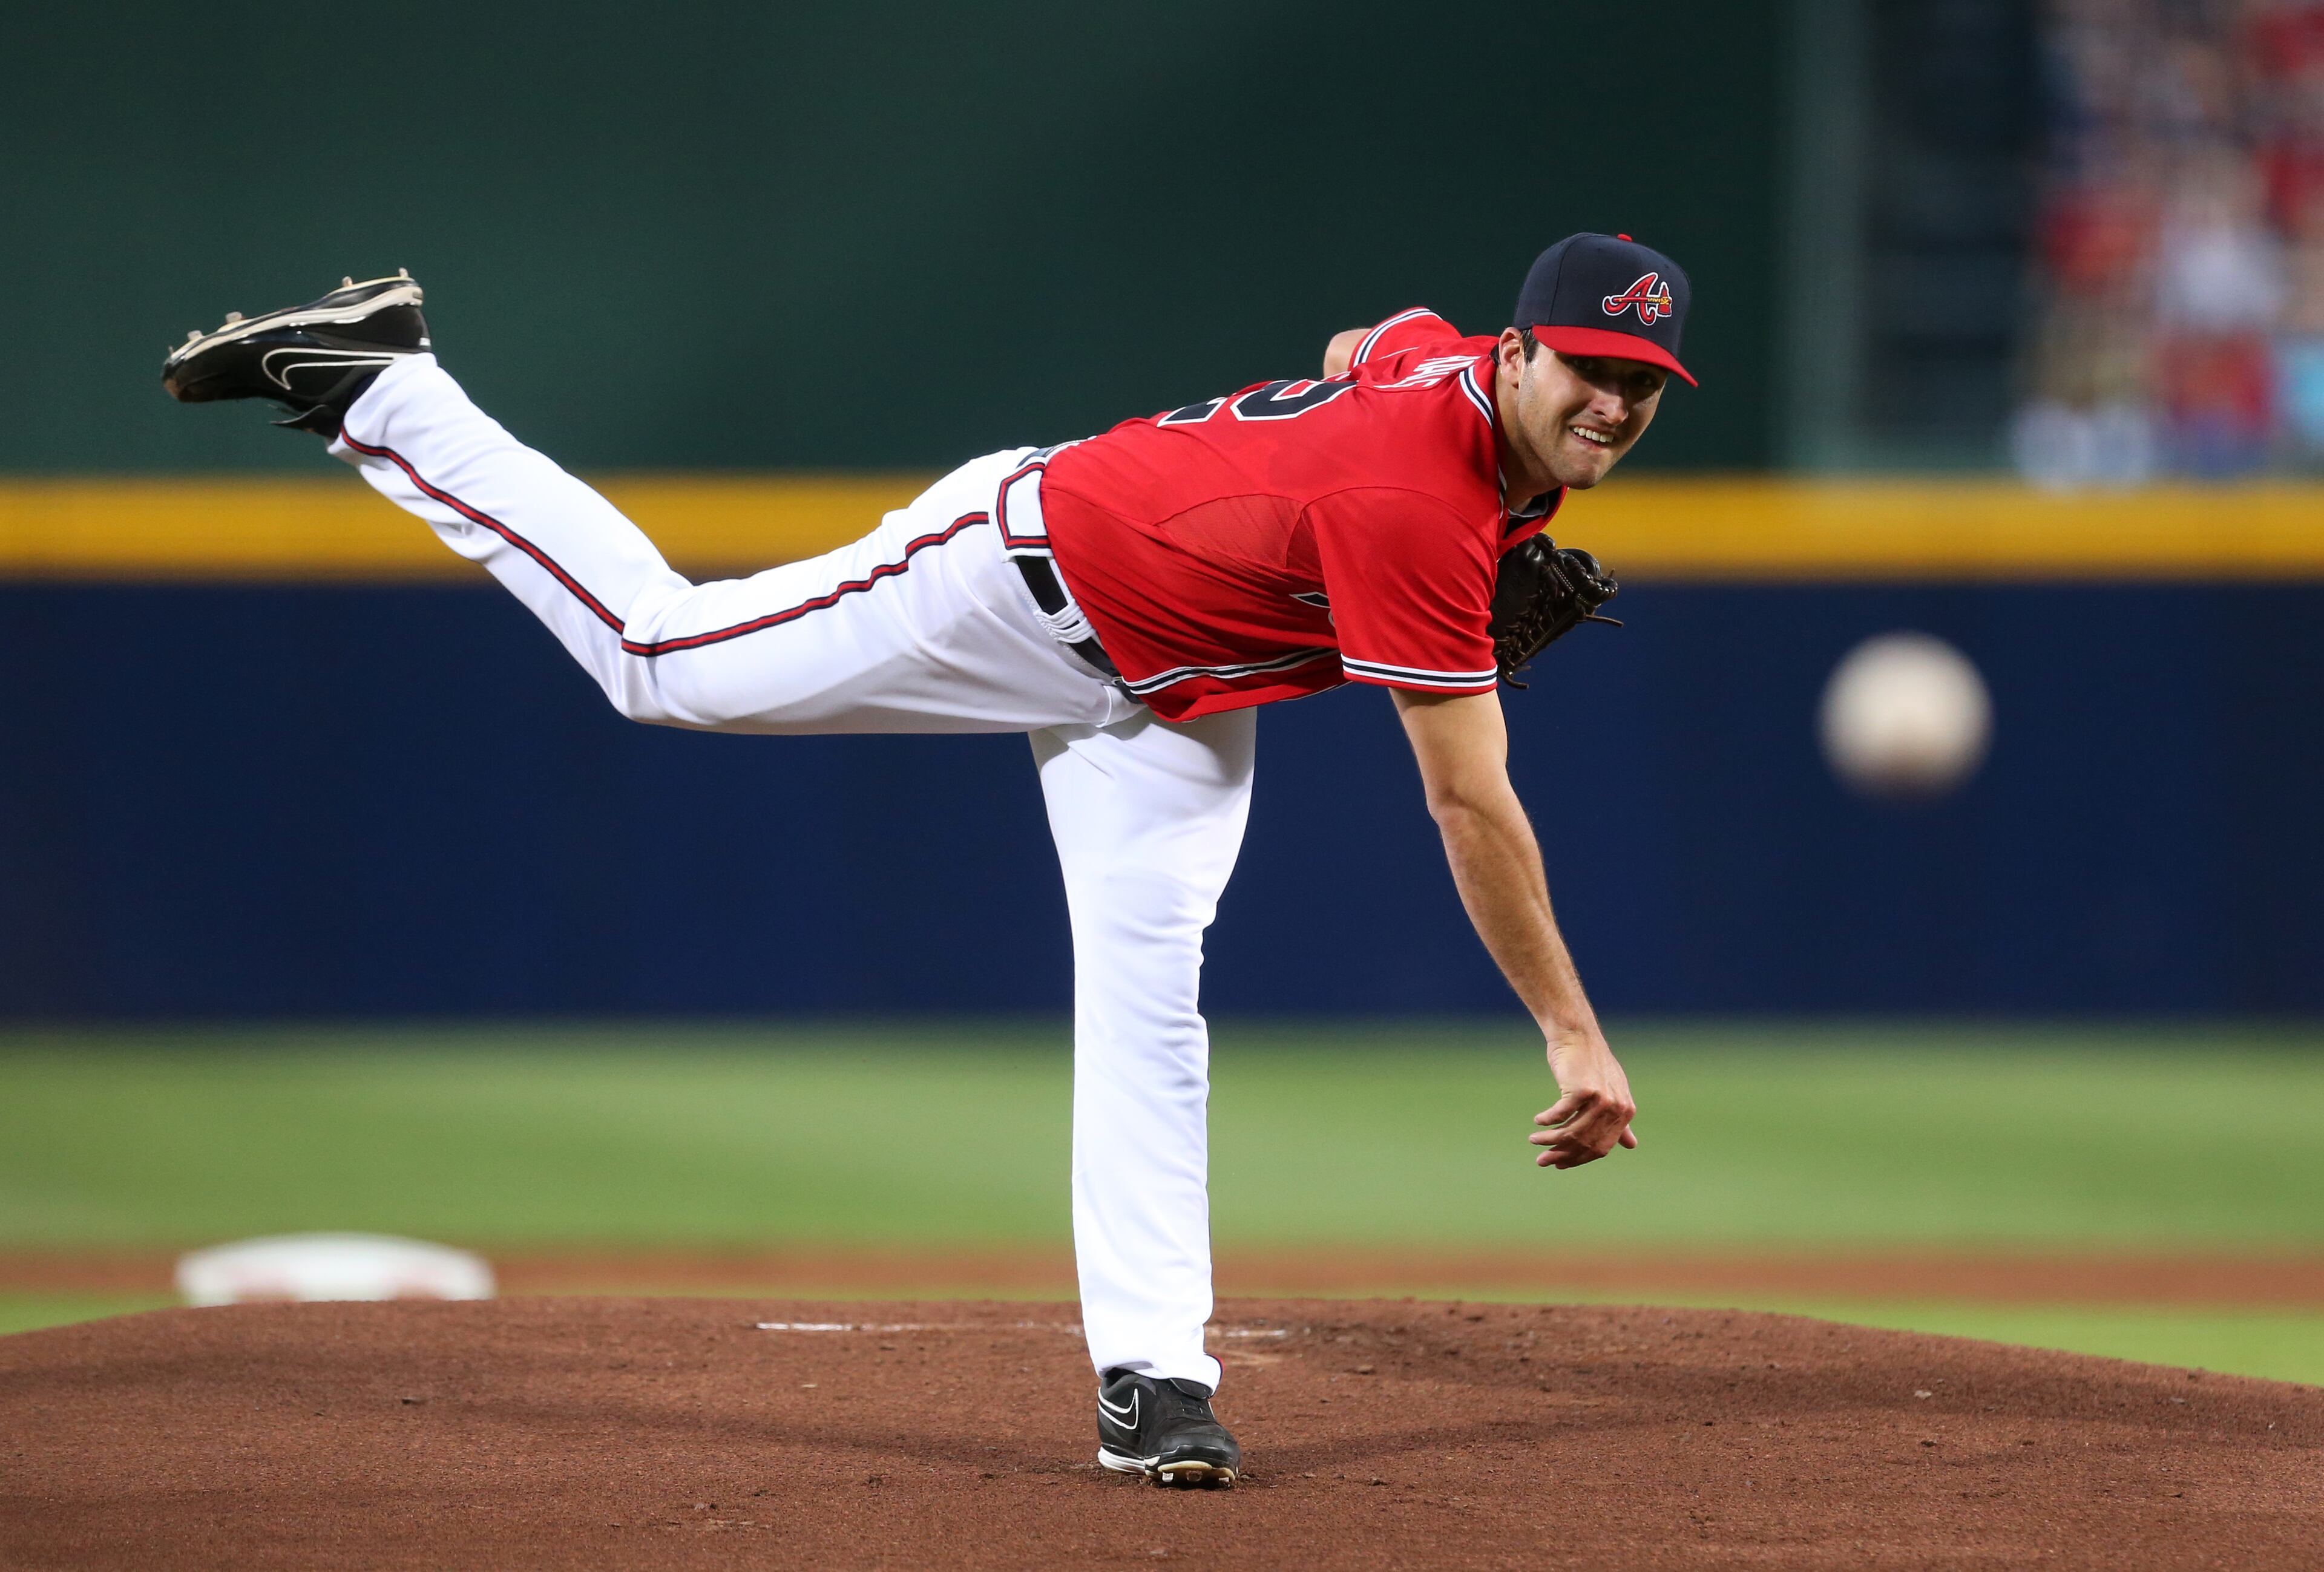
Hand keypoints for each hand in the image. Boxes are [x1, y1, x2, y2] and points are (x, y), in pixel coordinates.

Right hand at [1529, 1026, 1637, 1168]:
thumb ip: (1620, 1121)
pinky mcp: (1582, 1090)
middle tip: (1542, 1160)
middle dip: (1561, 1155)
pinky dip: (1547, 1120)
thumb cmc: (1592, 1065)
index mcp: (1626, 1112)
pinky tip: (1538, 1121)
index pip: (1601, 1148)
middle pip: (1585, 1143)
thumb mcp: (1612, 1092)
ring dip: (1549, 1140)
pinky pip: (1560, 1114)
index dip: (1579, 1159)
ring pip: (1571, 1132)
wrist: (1577, 1035)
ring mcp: (1601, 1099)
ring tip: (1534, 1140)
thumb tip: (1631, 1146)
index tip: (1561, 1163)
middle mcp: (1616, 1108)